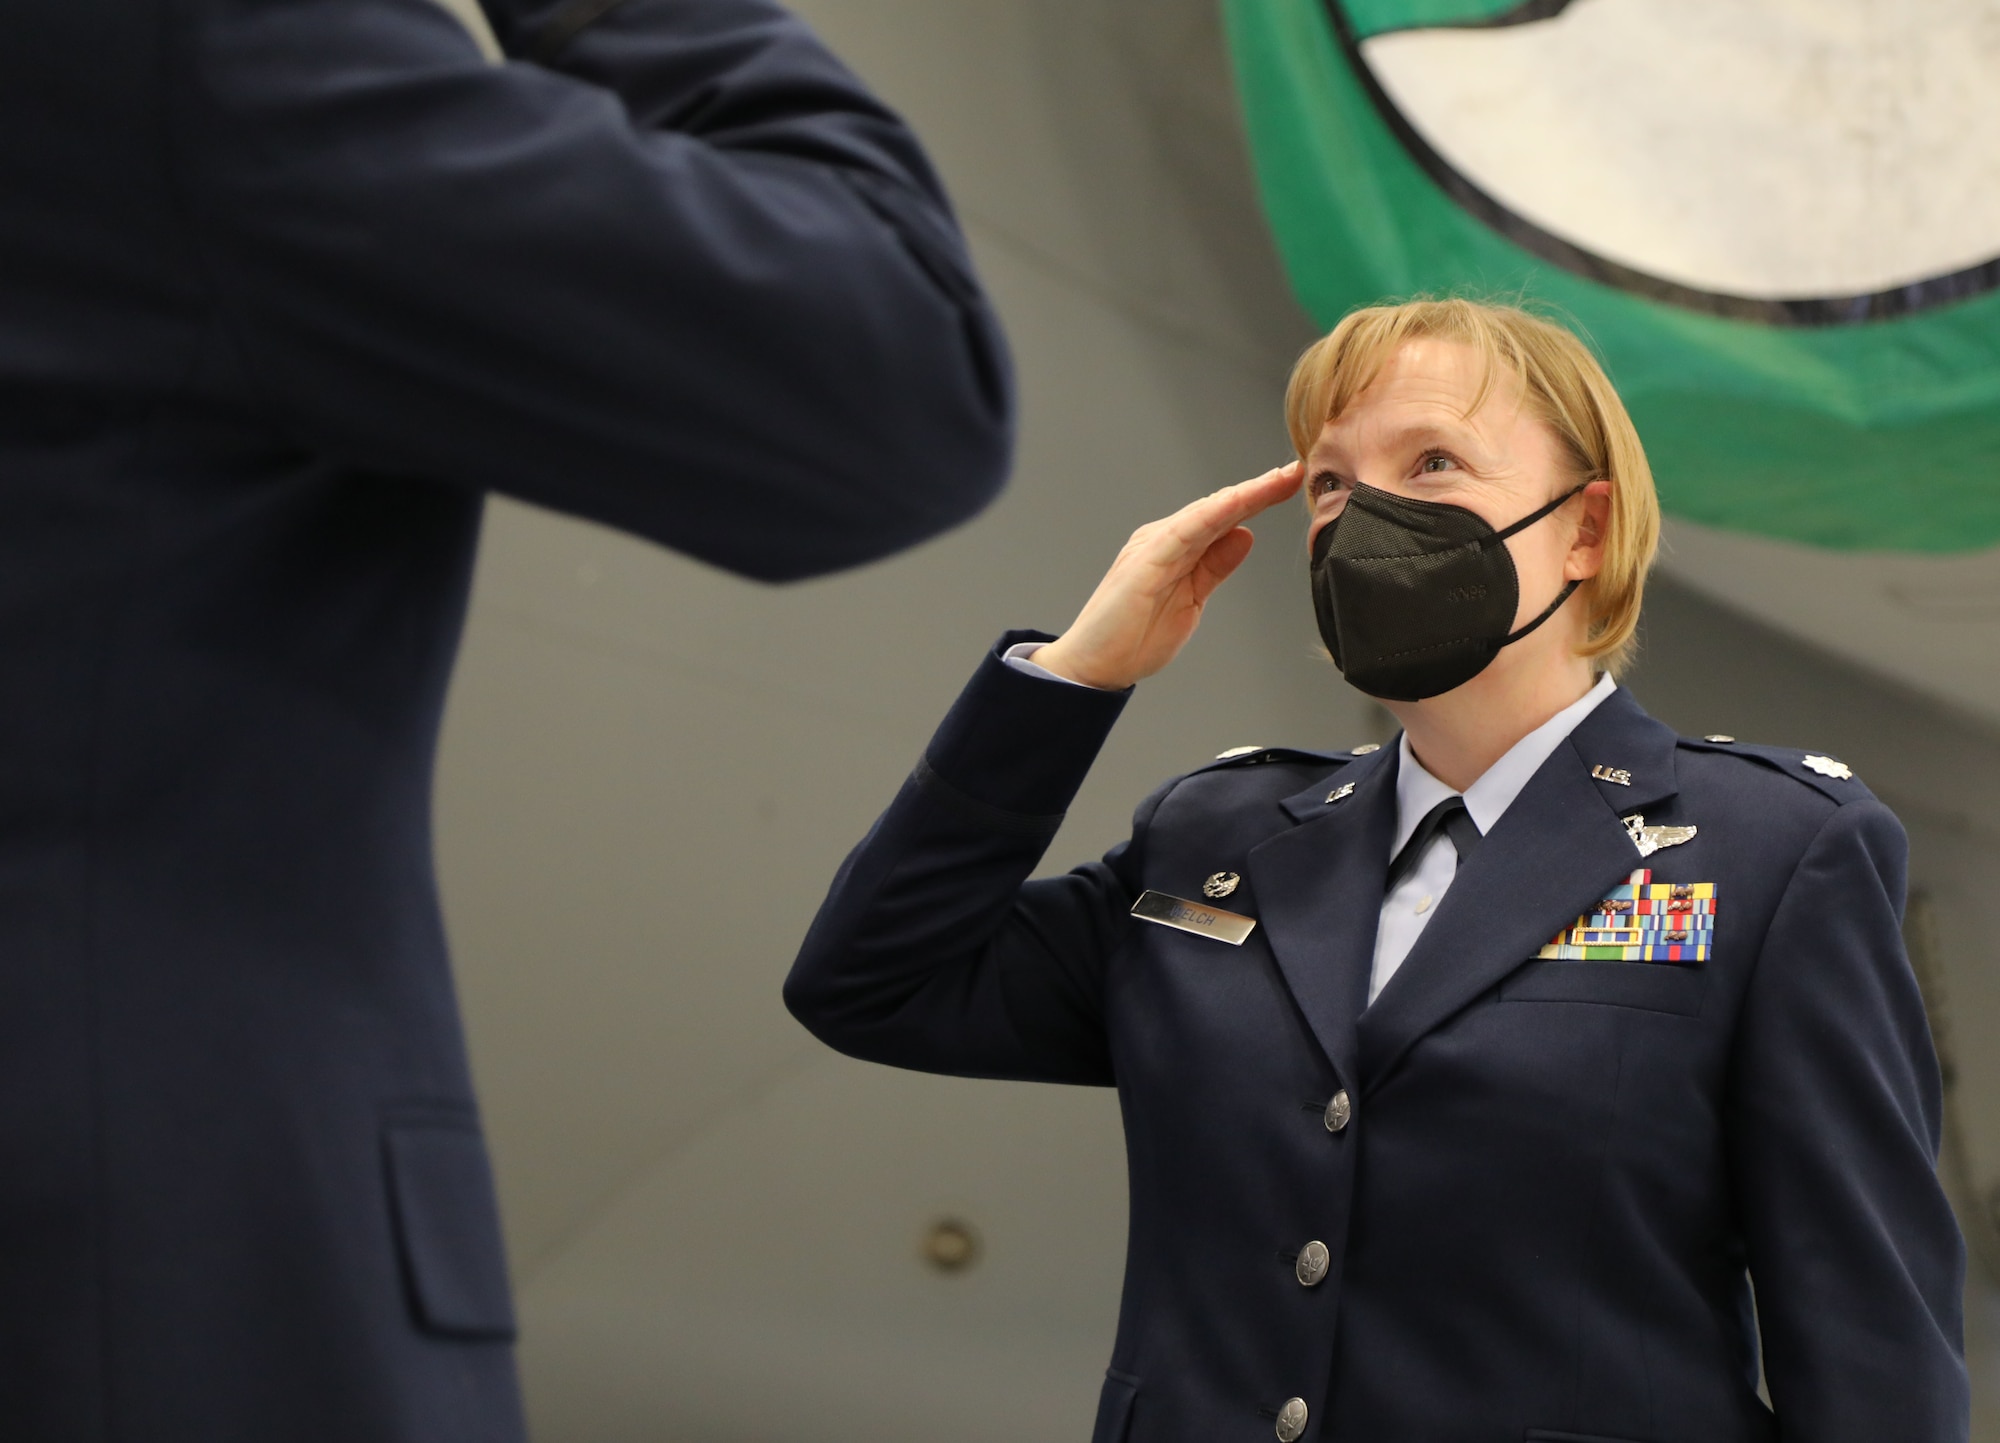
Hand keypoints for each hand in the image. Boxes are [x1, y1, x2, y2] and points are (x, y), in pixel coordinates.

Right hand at [1035, 463, 1302, 690]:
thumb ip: (1215, 567)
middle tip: (1294, 471)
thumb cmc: (1133, 637)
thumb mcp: (1192, 600)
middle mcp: (1165, 540)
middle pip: (1218, 508)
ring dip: (1242, 495)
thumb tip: (1244, 537)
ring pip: (1205, 513)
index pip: (1223, 519)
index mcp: (1176, 548)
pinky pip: (1183, 532)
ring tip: (1276, 480)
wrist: (1093, 665)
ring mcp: (1153, 547)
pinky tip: (1236, 504)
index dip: (1257, 501)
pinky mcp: (1144, 561)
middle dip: (1258, 489)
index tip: (1291, 485)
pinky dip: (1211, 515)